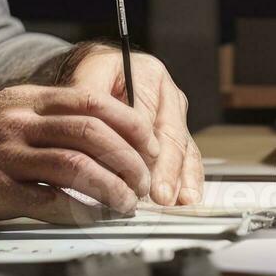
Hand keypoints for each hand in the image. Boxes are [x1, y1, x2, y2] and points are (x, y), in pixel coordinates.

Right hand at [0, 85, 159, 226]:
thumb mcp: (4, 112)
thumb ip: (46, 118)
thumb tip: (99, 134)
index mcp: (27, 100)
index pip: (94, 102)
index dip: (131, 125)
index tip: (149, 146)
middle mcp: (19, 122)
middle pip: (93, 132)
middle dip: (129, 160)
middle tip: (142, 182)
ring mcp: (5, 155)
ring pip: (77, 165)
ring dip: (111, 188)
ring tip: (124, 204)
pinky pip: (47, 201)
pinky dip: (78, 211)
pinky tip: (91, 218)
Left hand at [61, 49, 202, 205]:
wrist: (101, 78)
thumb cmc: (92, 81)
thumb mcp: (85, 81)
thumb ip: (91, 103)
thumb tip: (96, 134)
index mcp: (148, 74)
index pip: (145, 112)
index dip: (139, 141)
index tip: (134, 164)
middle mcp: (169, 95)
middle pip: (170, 133)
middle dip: (165, 167)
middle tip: (158, 193)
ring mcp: (177, 117)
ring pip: (183, 148)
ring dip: (179, 178)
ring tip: (173, 200)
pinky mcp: (179, 137)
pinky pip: (190, 159)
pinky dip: (188, 181)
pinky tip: (186, 199)